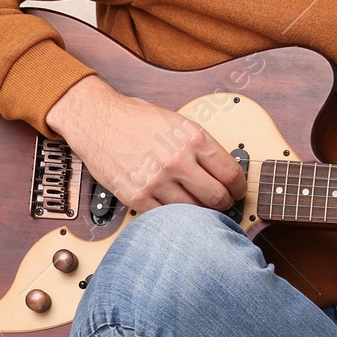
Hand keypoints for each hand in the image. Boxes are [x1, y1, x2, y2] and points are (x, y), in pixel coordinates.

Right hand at [45, 74, 246, 213]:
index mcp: (193, 138)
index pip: (231, 174)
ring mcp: (156, 180)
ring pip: (194, 212)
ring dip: (202, 214)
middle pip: (217, 197)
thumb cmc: (137, 119)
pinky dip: (175, 217)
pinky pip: (166, 217)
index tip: (239, 191)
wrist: (96, 119)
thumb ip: (202, 146)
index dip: (240, 188)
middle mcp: (177, 160)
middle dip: (226, 204)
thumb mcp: (178, 122)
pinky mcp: (136, 196)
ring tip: (201, 209)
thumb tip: (225, 171)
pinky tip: (177, 211)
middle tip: (224, 204)